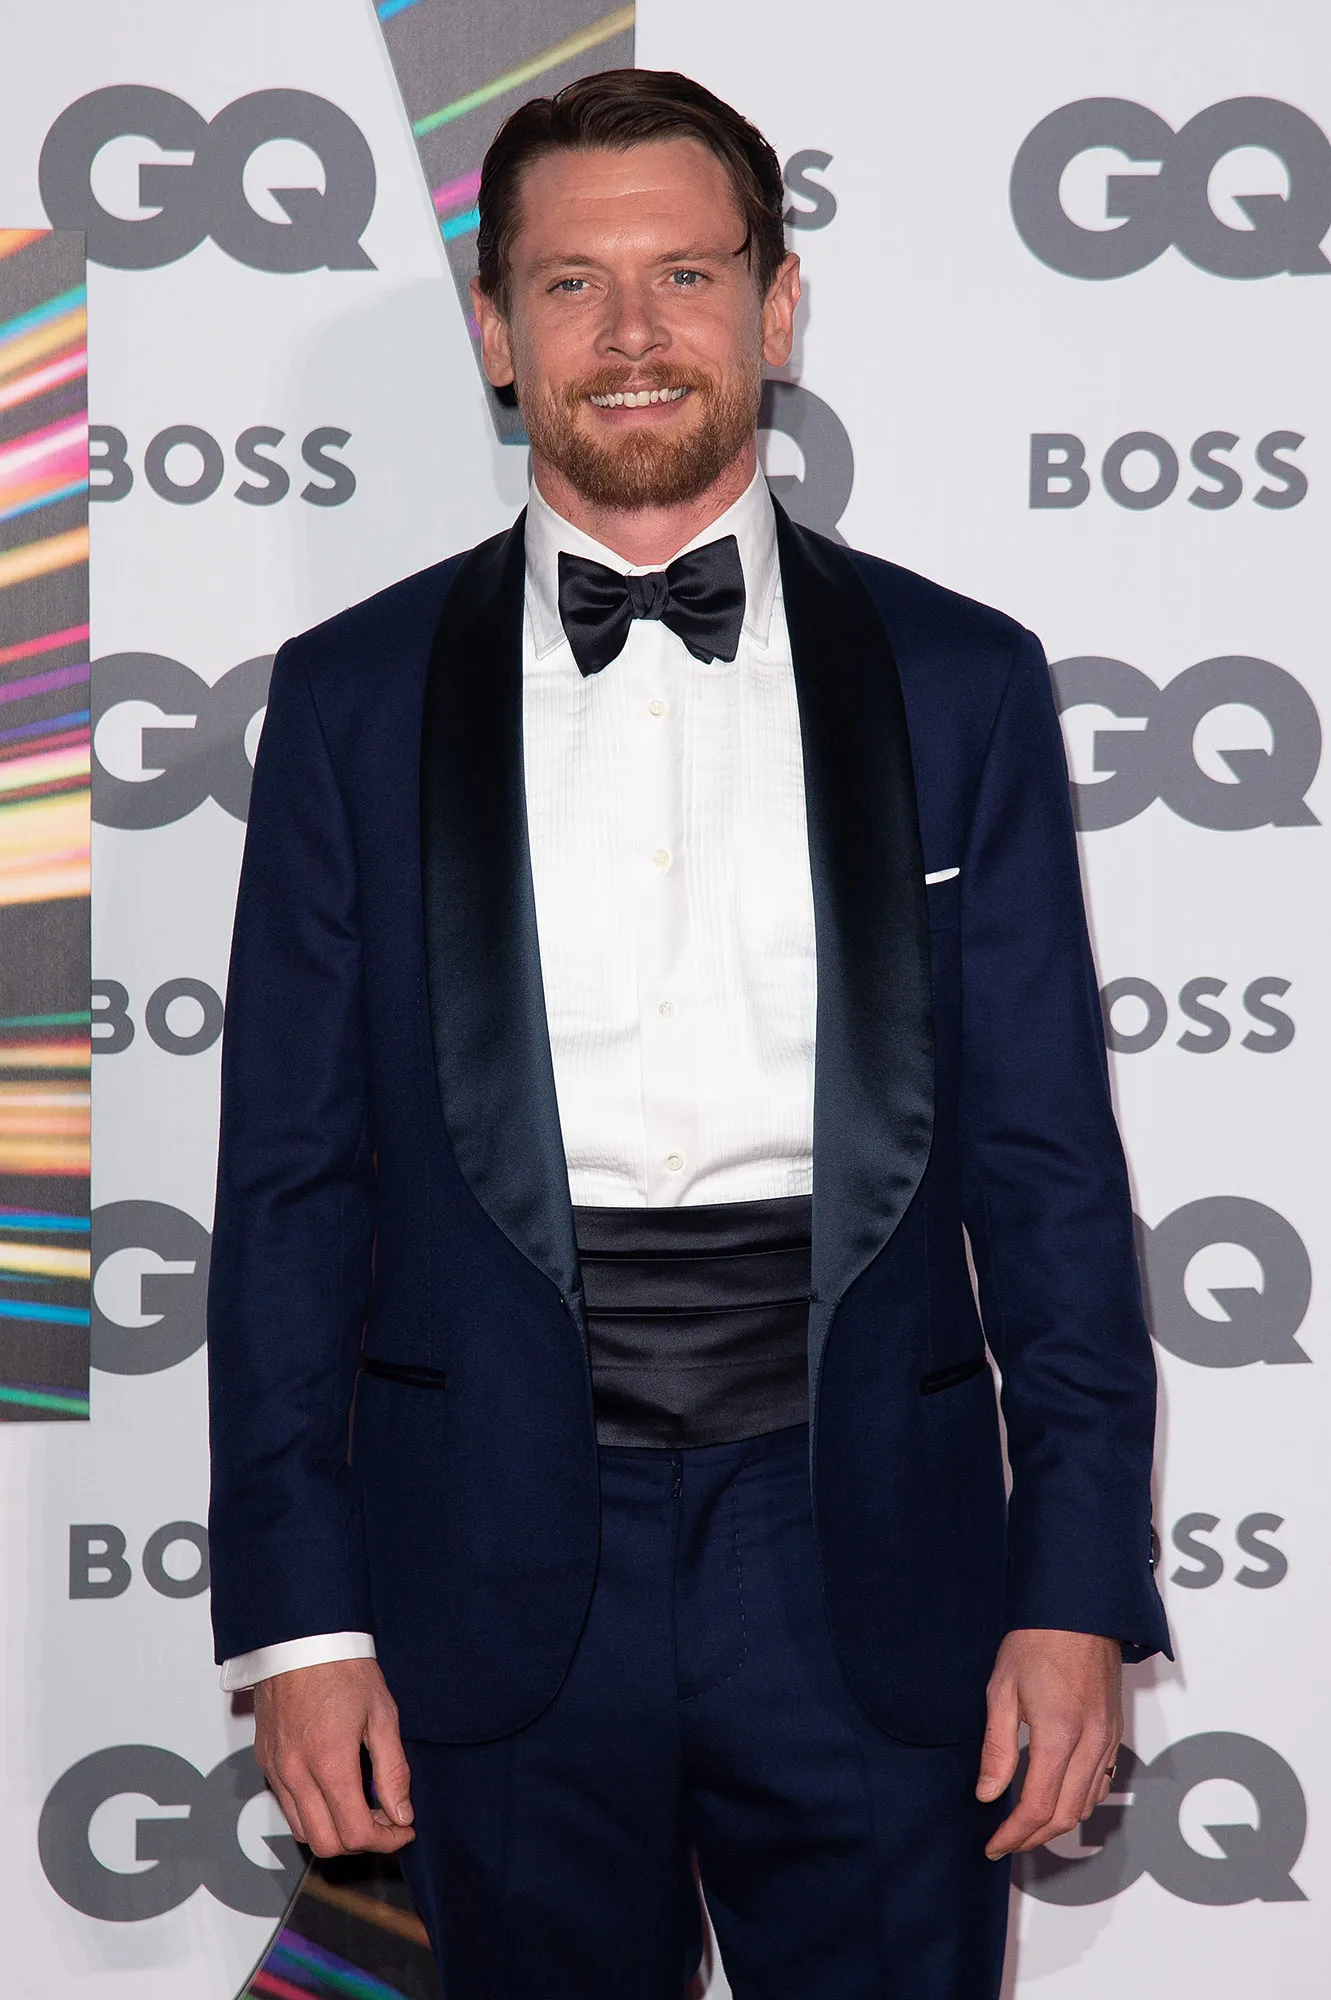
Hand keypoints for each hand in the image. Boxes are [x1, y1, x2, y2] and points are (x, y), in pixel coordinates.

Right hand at [254, 1657, 414, 1857]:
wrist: (302, 1638)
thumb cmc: (344, 1669)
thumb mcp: (383, 1714)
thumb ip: (393, 1770)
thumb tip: (401, 1814)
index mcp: (328, 1761)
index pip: (356, 1832)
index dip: (386, 1840)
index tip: (405, 1829)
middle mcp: (295, 1773)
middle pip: (326, 1844)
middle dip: (361, 1842)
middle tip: (386, 1820)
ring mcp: (275, 1769)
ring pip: (303, 1831)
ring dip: (335, 1831)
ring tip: (362, 1806)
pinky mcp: (265, 1761)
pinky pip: (287, 1806)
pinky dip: (313, 1813)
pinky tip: (335, 1790)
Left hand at [976, 1628, 1121, 1858]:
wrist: (1079, 1609)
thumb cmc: (1035, 1641)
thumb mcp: (1002, 1689)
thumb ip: (998, 1747)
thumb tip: (988, 1794)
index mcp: (1059, 1733)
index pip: (1038, 1806)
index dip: (1014, 1834)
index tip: (993, 1845)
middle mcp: (1091, 1743)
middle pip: (1066, 1815)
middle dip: (1034, 1837)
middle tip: (1005, 1841)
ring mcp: (1109, 1738)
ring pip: (1087, 1804)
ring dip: (1057, 1823)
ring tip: (1025, 1824)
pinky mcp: (1115, 1731)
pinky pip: (1102, 1782)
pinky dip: (1078, 1801)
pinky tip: (1056, 1796)